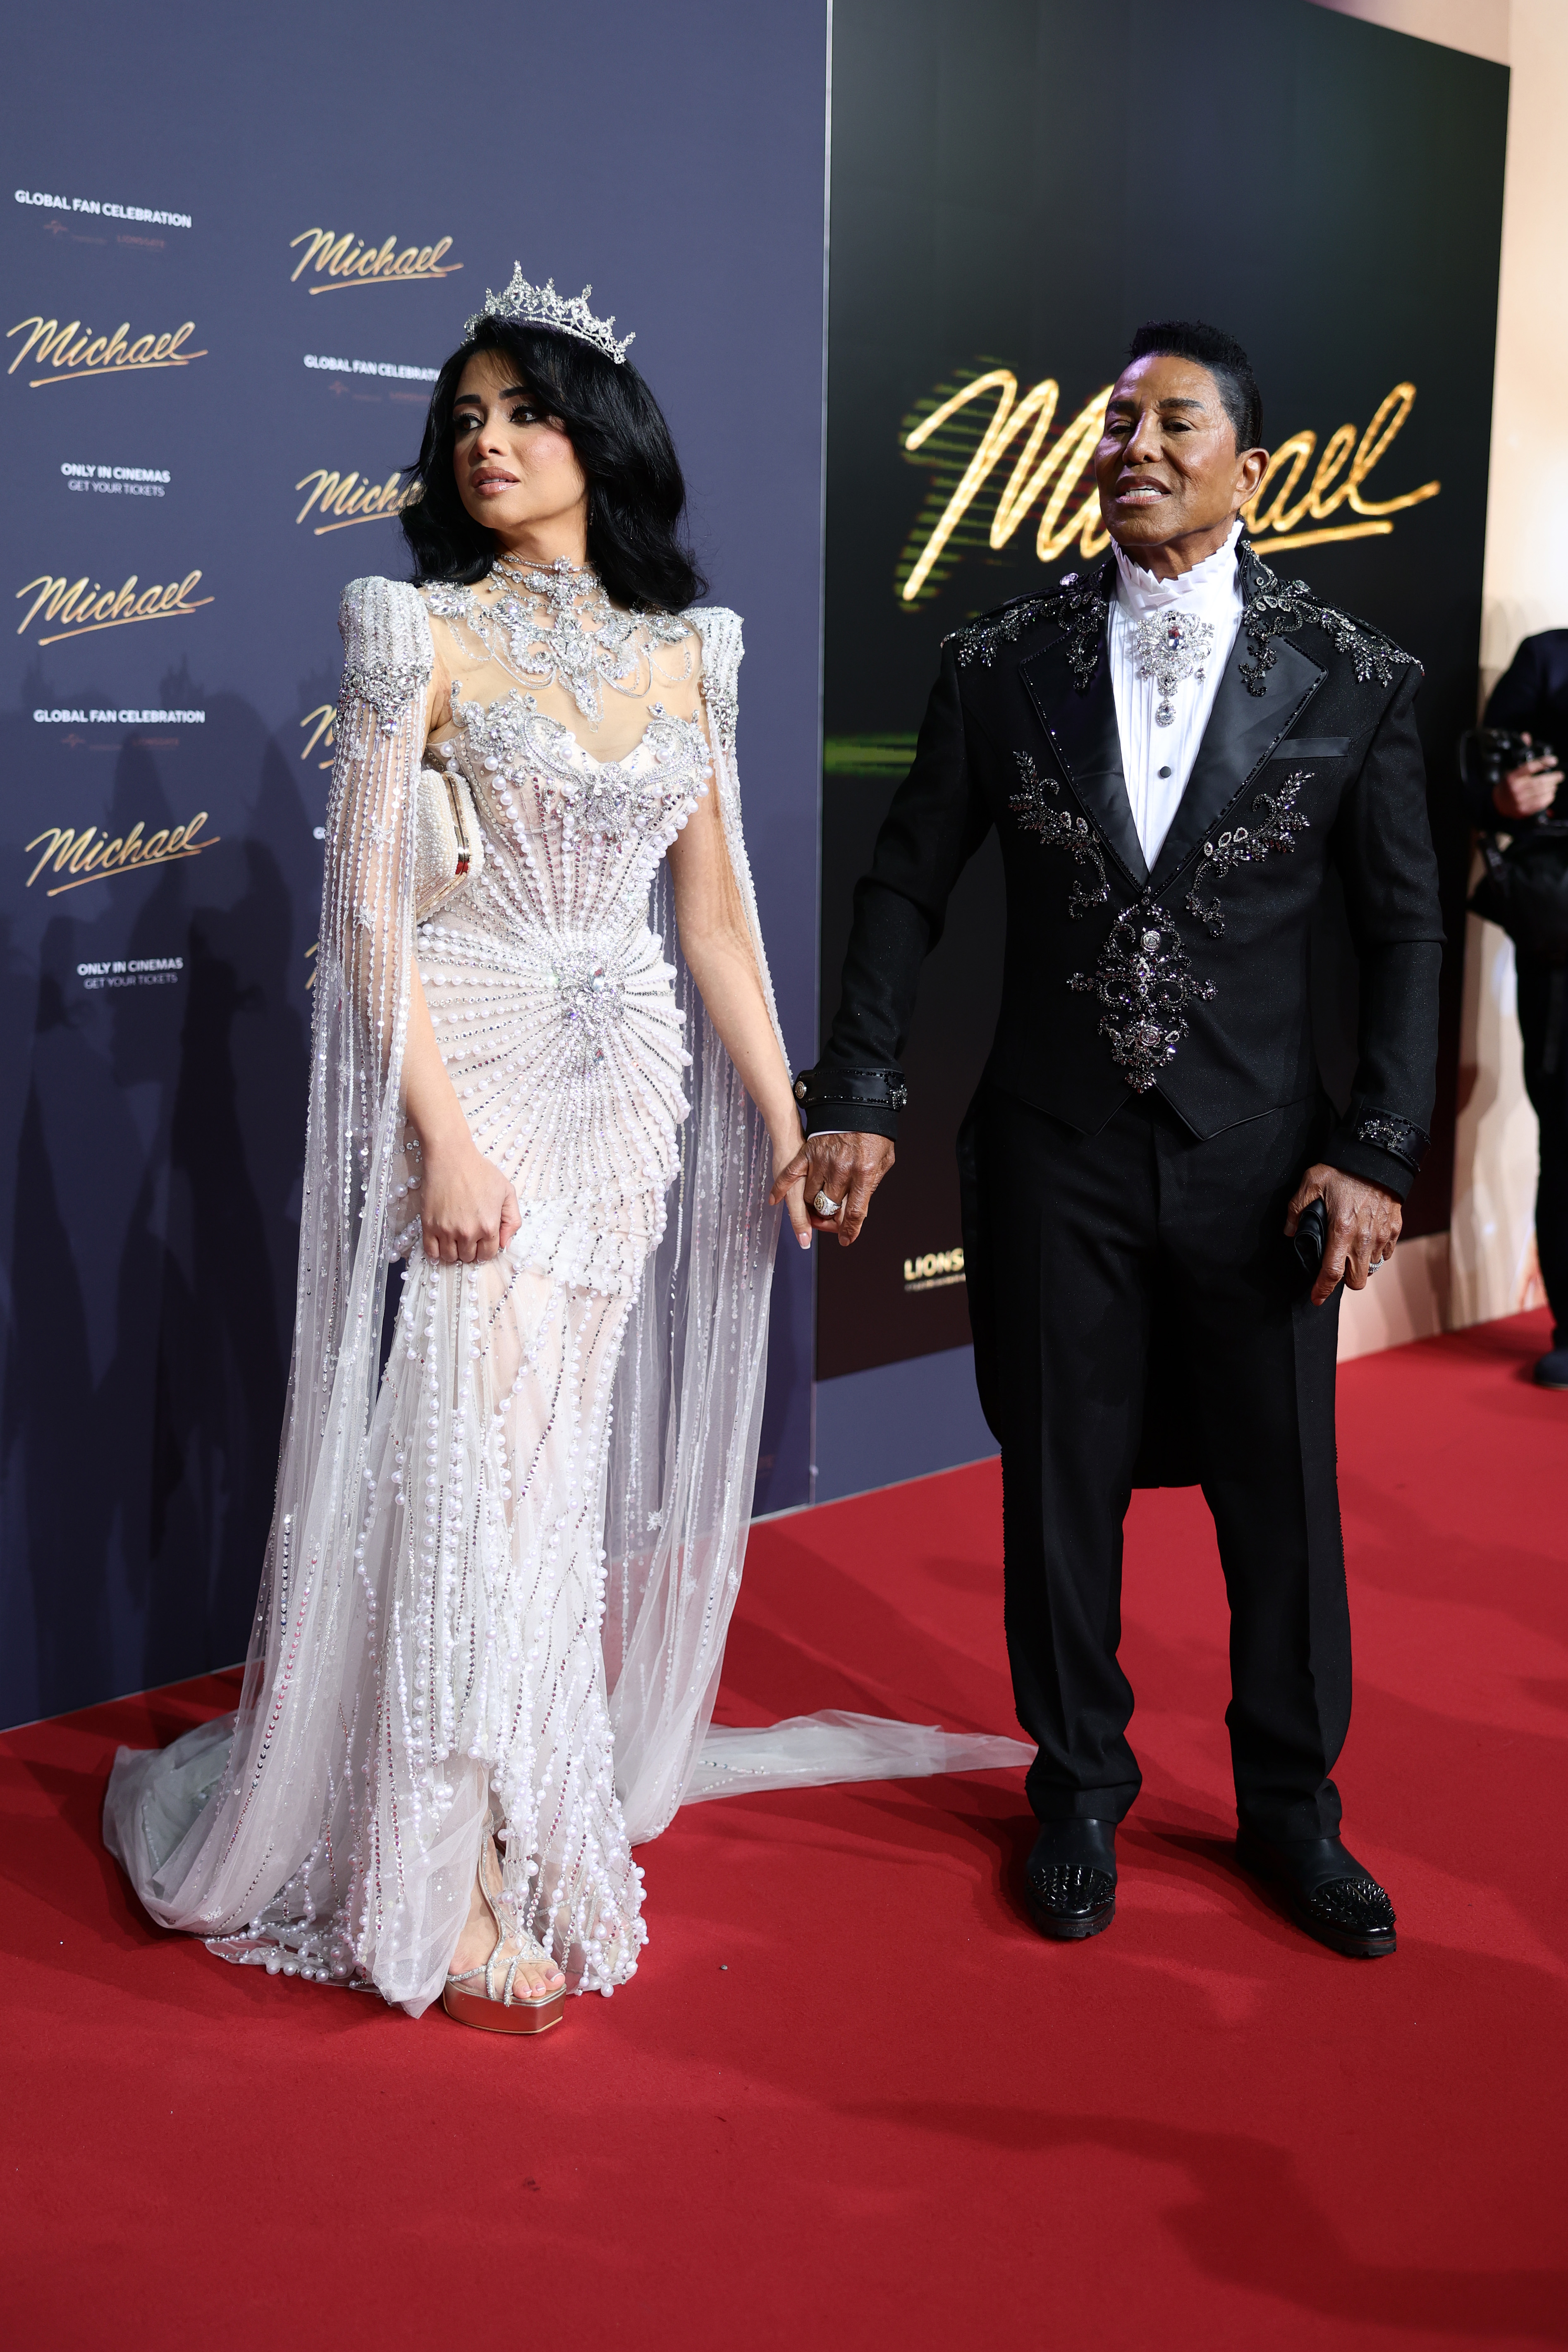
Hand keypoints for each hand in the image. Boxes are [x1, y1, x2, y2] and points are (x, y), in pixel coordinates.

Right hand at [417, 1135, 520, 1265]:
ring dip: (455, 1251)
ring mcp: (446, 1230)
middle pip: (469, 1257)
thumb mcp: (507, 1192)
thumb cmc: (481, 1172)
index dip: (487, 1249)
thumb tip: (505, 1244)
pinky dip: (437, 1252)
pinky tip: (441, 1242)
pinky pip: (431, 1252)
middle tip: (469, 1235)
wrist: (451, 1157)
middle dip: (471, 1250)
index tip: (483, 1240)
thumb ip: (512, 1220)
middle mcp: (467, 1232)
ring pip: (450, 1257)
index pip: (488, 1254)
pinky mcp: (428, 1225)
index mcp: (488, 1226)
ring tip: (456, 1238)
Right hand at [769, 1132, 894, 1244]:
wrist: (860, 1102)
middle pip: (830, 1207)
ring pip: (811, 1196)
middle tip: (832, 1220)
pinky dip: (780, 1190)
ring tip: (818, 1204)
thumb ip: (872, 1185)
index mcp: (865, 1172)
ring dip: (814, 1205)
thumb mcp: (884, 1160)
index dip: (849, 1230)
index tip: (846, 1239)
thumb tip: (858, 1208)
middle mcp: (843, 1169)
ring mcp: (823, 1161)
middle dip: (831, 1219)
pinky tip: (775, 1201)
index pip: (854, 1212)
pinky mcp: (808, 1152)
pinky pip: (789, 1175)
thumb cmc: (874, 1132)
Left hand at [1285, 1163, 1401, 1306]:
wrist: (1378, 1155)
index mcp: (1341, 1231)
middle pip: (1357, 1280)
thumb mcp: (1310, 1183)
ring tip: (1350, 1251)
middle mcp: (1364, 1238)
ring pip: (1372, 1268)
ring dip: (1360, 1266)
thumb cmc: (1342, 1169)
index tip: (1316, 1299)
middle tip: (1335, 1268)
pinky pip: (1385, 1253)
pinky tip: (1366, 1240)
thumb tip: (1290, 1231)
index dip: (1322, 1290)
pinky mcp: (1395, 1229)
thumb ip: (1296, 1209)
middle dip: (1344, 1280)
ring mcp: (1382, 1235)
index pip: (1331, 1273)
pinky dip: (1375, 1253)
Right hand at [1494, 749, 1560, 821]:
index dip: (1544, 762)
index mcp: (1512, 777)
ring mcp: (1519, 800)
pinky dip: (1549, 798)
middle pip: (1539, 781)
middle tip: (1560, 775)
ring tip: (1555, 784)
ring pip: (1542, 792)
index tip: (1554, 760)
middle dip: (1553, 777)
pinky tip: (1551, 793)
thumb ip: (1521, 754)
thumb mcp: (1511, 769)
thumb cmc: (1508, 784)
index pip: (1530, 767)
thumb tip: (1526, 735)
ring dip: (1552, 787)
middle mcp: (1515, 789)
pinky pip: (1541, 803)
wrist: (1497, 804)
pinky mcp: (1523, 810)